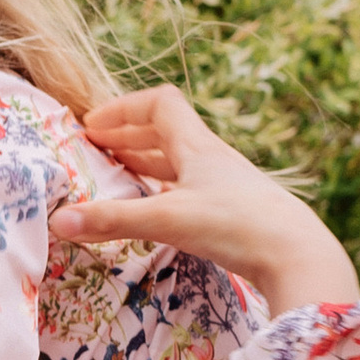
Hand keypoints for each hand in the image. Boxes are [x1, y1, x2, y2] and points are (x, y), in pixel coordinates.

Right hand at [53, 86, 358, 311]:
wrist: (299, 255)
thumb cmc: (236, 226)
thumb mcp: (168, 220)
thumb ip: (113, 221)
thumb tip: (59, 220)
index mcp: (196, 146)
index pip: (159, 103)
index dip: (124, 108)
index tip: (93, 126)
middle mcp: (213, 158)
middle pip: (167, 131)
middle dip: (128, 136)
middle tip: (96, 149)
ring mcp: (227, 184)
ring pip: (180, 162)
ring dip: (147, 163)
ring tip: (119, 176)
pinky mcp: (236, 212)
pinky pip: (193, 189)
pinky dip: (168, 192)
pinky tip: (159, 210)